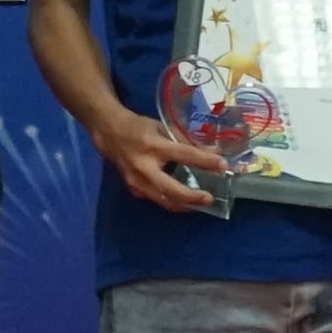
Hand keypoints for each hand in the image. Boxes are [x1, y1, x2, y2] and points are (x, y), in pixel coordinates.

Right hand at [90, 103, 225, 215]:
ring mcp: (136, 181)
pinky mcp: (133, 190)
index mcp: (153, 145)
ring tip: (201, 203)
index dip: (205, 161)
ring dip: (184, 204)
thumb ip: (184, 141)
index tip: (223, 165)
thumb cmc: (138, 127)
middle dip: (192, 197)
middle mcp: (143, 166)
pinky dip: (172, 201)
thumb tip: (212, 152)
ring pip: (164, 200)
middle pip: (171, 189)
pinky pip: (156, 198)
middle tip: (209, 199)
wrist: (108, 133)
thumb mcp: (162, 127)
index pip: (183, 155)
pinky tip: (184, 199)